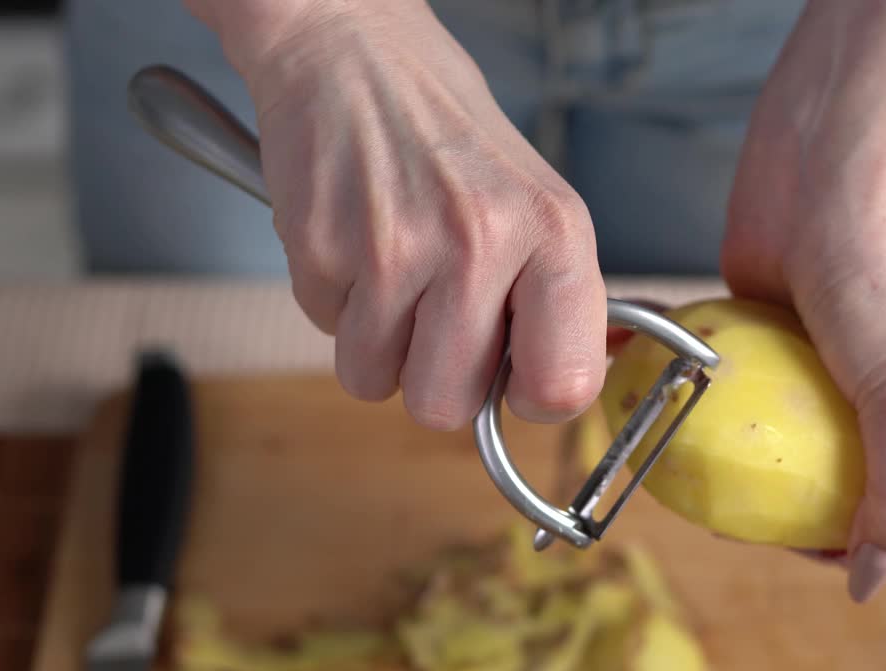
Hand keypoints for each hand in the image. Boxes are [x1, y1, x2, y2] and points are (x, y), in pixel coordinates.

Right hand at [192, 1, 607, 429]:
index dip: (530, 398)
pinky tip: (354, 241)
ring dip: (377, 343)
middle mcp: (481, 243)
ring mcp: (395, 249)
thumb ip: (551, 297)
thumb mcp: (536, 199)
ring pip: (375, 382)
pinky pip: (325, 333)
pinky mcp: (321, 249)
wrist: (349, 48)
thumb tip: (548, 389)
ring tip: (391, 271)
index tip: (514, 377)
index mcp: (554, 232)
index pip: (564, 386)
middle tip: (434, 314)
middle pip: (447, 408)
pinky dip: (335, 302)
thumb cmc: (447, 130)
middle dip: (434, 376)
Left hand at [719, 0, 885, 601]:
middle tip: (802, 541)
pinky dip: (771, 460)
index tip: (864, 561)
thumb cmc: (875, 279)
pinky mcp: (814, 366)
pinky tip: (733, 471)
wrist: (816, 185)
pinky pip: (797, 434)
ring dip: (805, 504)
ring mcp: (871, 383)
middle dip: (858, 534)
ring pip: (845, 472)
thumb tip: (873, 576)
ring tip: (760, 517)